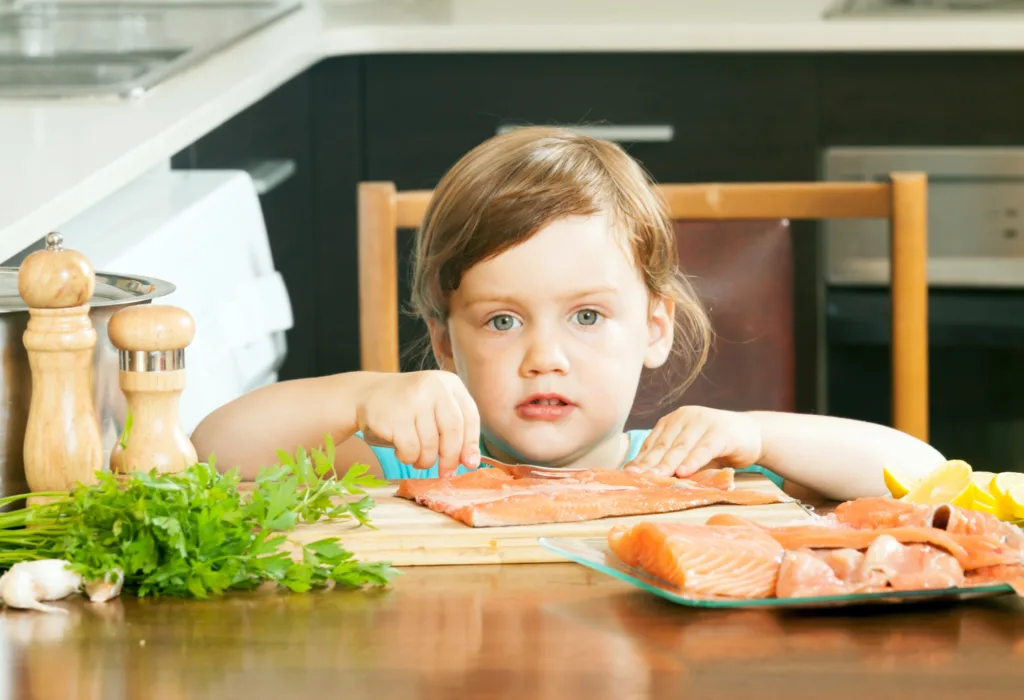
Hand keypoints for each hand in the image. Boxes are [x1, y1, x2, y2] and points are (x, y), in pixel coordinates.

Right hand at [355, 371, 480, 476]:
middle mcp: (433, 386)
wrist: (366, 394)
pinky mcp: (395, 416)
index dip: (471, 444)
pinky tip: (401, 451)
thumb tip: (471, 461)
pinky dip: (408, 458)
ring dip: (425, 460)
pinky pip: (410, 450)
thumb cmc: (408, 408)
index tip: (470, 464)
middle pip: (453, 431)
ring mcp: (413, 400)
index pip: (470, 417)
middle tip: (446, 473)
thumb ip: (454, 428)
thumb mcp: (435, 407)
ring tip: (417, 459)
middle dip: (451, 457)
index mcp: (449, 383)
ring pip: (430, 444)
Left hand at [623, 406, 762, 477]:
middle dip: (649, 464)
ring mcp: (704, 422)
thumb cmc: (716, 447)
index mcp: (673, 420)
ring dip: (668, 464)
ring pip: (682, 447)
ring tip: (655, 478)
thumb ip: (673, 461)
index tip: (628, 475)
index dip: (641, 459)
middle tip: (635, 479)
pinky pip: (704, 448)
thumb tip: (646, 478)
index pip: (653, 442)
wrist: (752, 434)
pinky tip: (684, 472)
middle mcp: (685, 417)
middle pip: (664, 445)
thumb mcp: (691, 452)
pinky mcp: (721, 432)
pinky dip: (693, 461)